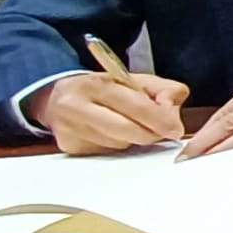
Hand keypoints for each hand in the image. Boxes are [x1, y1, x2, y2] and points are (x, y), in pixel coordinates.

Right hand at [31, 72, 188, 155]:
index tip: (175, 129)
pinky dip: (117, 145)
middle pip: (127, 130)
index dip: (159, 119)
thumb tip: (171, 110)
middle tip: (161, 131)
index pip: (135, 105)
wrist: (57, 99)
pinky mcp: (69, 147)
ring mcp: (70, 129)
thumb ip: (161, 89)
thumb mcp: (132, 79)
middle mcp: (77, 106)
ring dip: (133, 139)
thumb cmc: (103, 89)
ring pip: (119, 144)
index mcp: (96, 84)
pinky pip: (106, 153)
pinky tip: (112, 133)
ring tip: (129, 125)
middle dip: (151, 133)